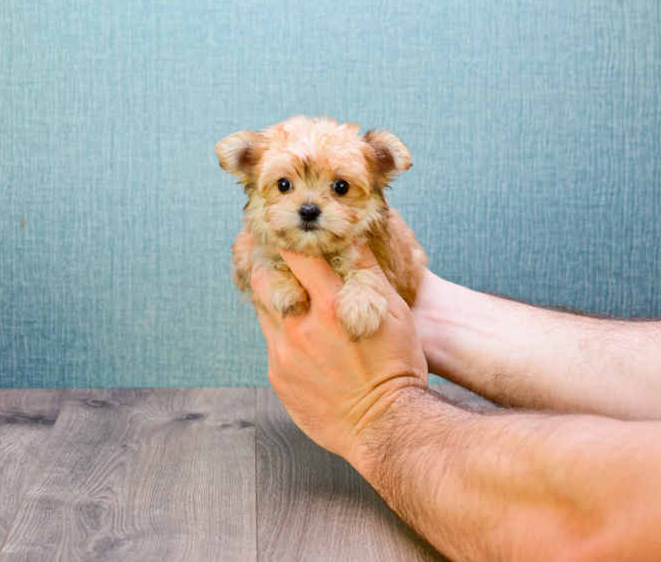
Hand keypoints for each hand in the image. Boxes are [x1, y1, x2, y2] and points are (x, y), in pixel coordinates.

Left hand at [251, 243, 428, 465]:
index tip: (287, 233)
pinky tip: (305, 342)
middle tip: (279, 262)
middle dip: (269, 265)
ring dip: (276, 300)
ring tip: (295, 301)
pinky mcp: (278, 376)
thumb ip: (368, 273)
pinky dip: (283, 334)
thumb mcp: (395, 313)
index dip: (289, 240)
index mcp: (331, 305)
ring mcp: (284, 354)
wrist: (386, 426)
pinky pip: (272, 343)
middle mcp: (301, 327)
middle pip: (264, 278)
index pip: (295, 254)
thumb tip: (353, 238)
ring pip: (264, 310)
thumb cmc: (397, 367)